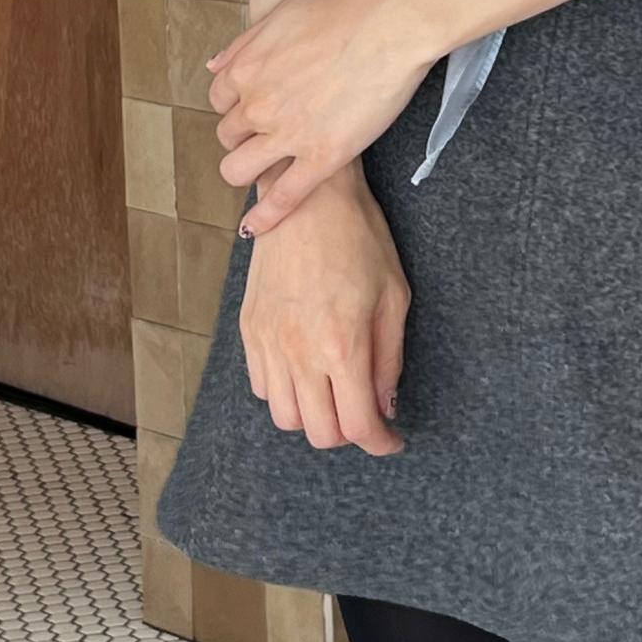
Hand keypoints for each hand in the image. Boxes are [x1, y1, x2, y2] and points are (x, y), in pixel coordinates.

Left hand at [206, 0, 435, 226]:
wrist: (390, 27)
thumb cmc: (344, 11)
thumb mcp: (283, 16)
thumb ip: (245, 44)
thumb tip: (214, 65)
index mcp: (245, 69)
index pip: (219, 100)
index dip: (236, 106)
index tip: (252, 109)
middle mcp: (257, 105)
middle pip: (229, 135)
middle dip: (244, 137)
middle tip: (268, 135)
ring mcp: (287, 135)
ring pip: (241, 169)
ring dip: (246, 172)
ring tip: (263, 171)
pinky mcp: (321, 158)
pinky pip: (283, 197)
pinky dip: (265, 217)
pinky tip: (255, 229)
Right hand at [238, 159, 409, 453]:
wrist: (307, 198)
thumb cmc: (359, 238)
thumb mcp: (393, 296)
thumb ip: (389, 358)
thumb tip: (385, 404)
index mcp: (342, 345)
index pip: (358, 425)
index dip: (380, 443)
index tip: (392, 440)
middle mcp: (299, 352)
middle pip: (319, 433)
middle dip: (348, 434)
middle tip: (366, 414)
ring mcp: (267, 342)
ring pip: (284, 417)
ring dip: (314, 417)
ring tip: (335, 393)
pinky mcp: (248, 329)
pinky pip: (261, 387)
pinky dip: (285, 393)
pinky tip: (306, 370)